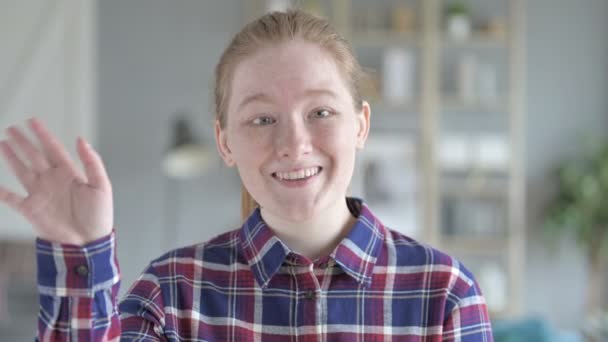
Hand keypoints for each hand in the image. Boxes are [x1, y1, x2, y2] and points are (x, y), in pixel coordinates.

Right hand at [0, 118, 112, 244]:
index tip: (34, 121)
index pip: (53, 149)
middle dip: (23, 142)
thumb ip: (92, 162)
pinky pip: (11, 198)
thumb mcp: (101, 186)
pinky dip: (1, 192)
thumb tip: (81, 139)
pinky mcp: (31, 209)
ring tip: (2, 143)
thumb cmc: (98, 216)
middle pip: (34, 156)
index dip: (43, 135)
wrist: (88, 242)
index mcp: (69, 173)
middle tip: (12, 128)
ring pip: (22, 170)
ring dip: (12, 157)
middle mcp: (52, 181)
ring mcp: (40, 194)